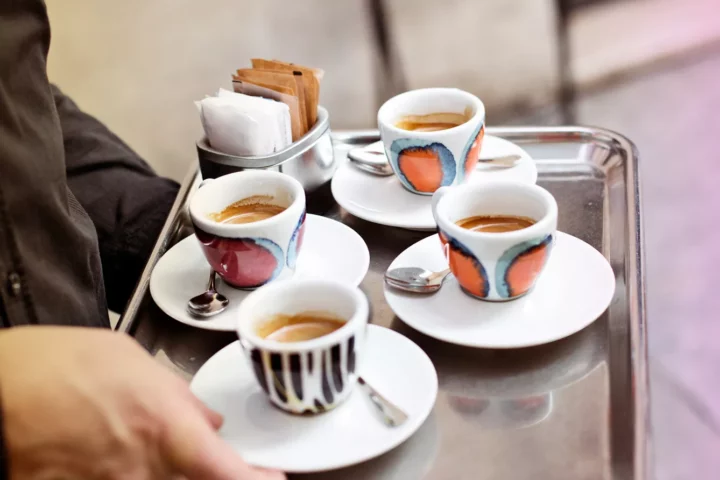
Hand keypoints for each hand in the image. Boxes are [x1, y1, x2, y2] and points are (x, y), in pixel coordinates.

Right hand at [0, 326, 284, 479]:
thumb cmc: (56, 365)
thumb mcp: (133, 361)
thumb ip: (178, 395)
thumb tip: (207, 418)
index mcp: (168, 431)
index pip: (234, 477)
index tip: (271, 478)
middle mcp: (145, 473)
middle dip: (204, 471)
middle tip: (186, 448)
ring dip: (156, 469)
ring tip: (126, 436)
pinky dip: (122, 473)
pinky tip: (104, 451)